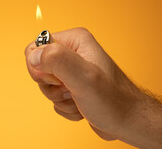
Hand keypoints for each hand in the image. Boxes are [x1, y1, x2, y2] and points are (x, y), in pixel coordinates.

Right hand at [24, 28, 142, 140]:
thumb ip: (57, 60)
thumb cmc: (113, 100)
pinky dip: (66, 107)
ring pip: (46, 86)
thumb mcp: (84, 77)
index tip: (59, 79)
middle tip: (72, 90)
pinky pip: (55, 98)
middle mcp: (73, 52)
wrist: (129, 122)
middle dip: (52, 87)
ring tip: (80, 99)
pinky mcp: (73, 86)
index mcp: (74, 40)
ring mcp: (72, 70)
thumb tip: (33, 54)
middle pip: (38, 68)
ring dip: (60, 100)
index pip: (35, 48)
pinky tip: (82, 107)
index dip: (40, 68)